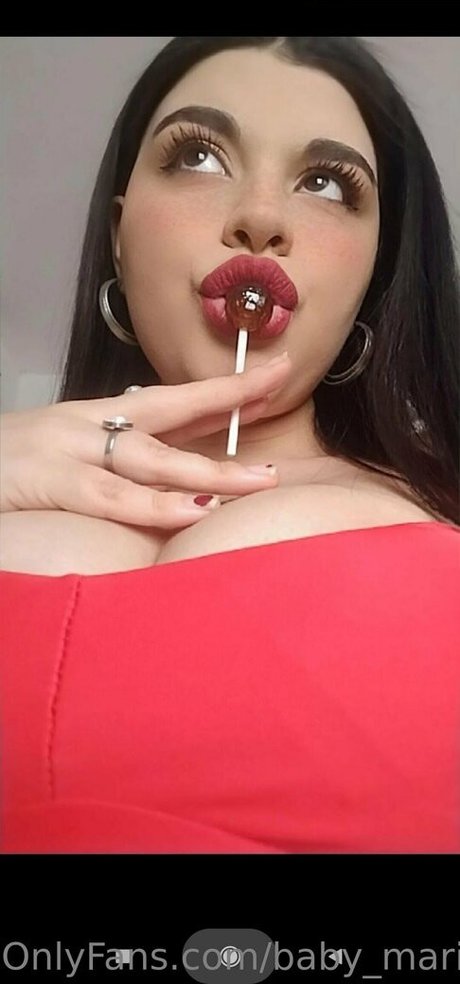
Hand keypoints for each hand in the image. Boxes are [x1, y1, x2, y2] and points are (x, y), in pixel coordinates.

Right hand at [1, 354, 290, 527]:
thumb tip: (160, 456)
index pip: (170, 402)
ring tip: (260, 480)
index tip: (274, 377)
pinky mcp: (47, 482)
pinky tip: (194, 511)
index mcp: (92, 420)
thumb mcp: (61, 455)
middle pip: (169, 412)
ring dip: (208, 468)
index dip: (223, 392)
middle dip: (228, 402)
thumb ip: (111, 458)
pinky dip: (154, 505)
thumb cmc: (6, 469)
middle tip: (283, 387)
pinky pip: (109, 497)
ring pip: (149, 457)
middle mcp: (84, 426)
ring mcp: (66, 451)